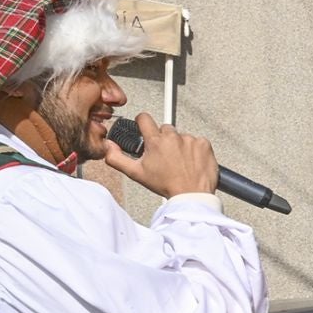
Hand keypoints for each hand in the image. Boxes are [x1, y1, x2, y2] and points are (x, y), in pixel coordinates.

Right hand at [100, 112, 218, 200]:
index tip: (144, 126)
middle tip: (164, 155)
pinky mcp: (204, 144)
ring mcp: (190, 140)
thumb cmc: (166, 185)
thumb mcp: (135, 173)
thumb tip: (108, 147)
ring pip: (181, 136)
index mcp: (155, 141)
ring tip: (179, 162)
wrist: (191, 195)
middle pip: (164, 129)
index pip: (144, 118)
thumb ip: (117, 159)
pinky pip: (197, 141)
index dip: (142, 122)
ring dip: (179, 145)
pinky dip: (195, 149)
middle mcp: (173, 137)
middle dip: (163, 139)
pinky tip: (191, 161)